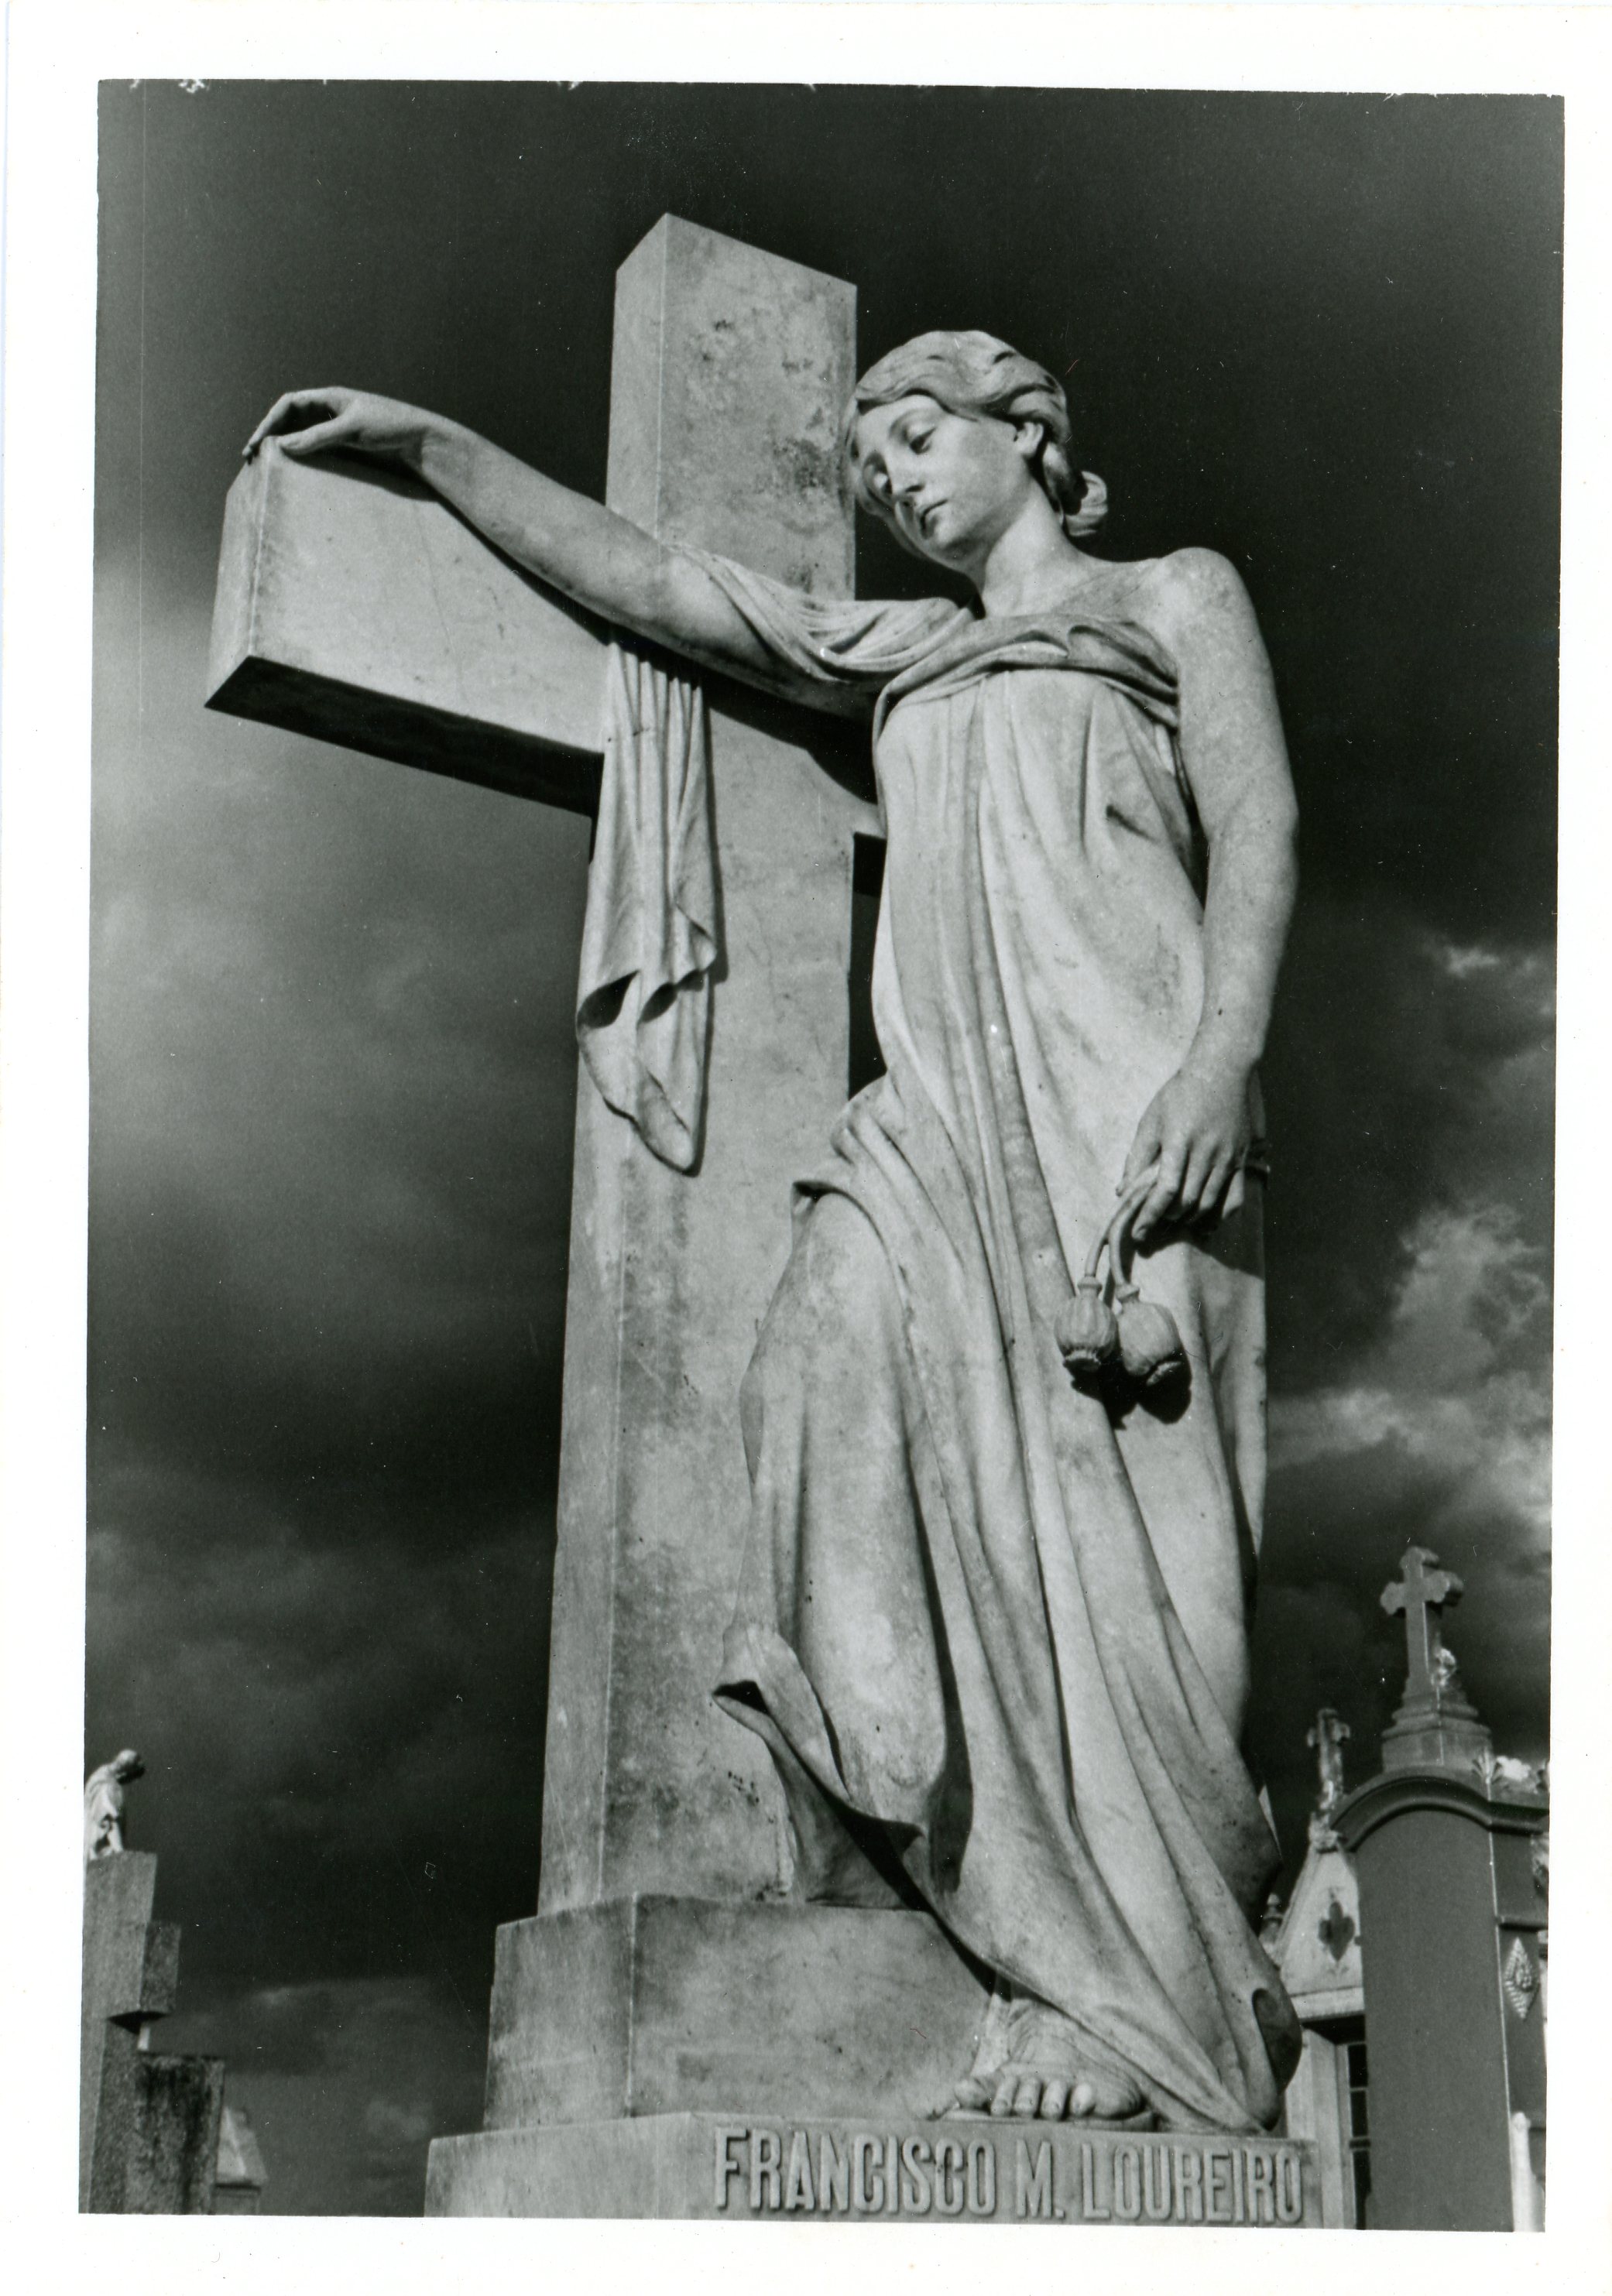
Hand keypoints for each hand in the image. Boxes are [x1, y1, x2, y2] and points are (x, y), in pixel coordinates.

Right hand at [242, 387, 435, 469]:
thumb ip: (318, 437)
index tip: (257, 442)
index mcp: (330, 398)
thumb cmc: (391, 426)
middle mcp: (331, 411)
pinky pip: (317, 451)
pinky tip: (293, 471)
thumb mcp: (352, 429)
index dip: (269, 421)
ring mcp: (338, 430)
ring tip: (266, 465)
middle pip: (291, 420)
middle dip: (270, 435)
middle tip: (251, 457)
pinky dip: (301, 459)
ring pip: (301, 436)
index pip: (289, 404)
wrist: (422, 442)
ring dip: (283, 449)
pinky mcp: (348, 448)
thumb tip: (283, 446)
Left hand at [1120, 1060, 1253, 1243]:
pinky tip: (1207, 1222)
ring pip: (1209, 1203)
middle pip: (1187, 1202)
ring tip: (1174, 1220)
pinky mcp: (1241, 1158)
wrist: (1222, 1071)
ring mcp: (1227, 1156)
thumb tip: (1124, 1191)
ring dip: (1189, 1219)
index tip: (1138, 1232)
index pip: (1166, 1189)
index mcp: (1179, 1140)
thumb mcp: (1151, 1120)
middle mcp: (1206, 1152)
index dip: (1150, 1215)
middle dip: (1167, 1219)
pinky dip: (1220, 1216)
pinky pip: (1235, 1198)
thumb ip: (1137, 1157)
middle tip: (1153, 1225)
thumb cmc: (1180, 1094)